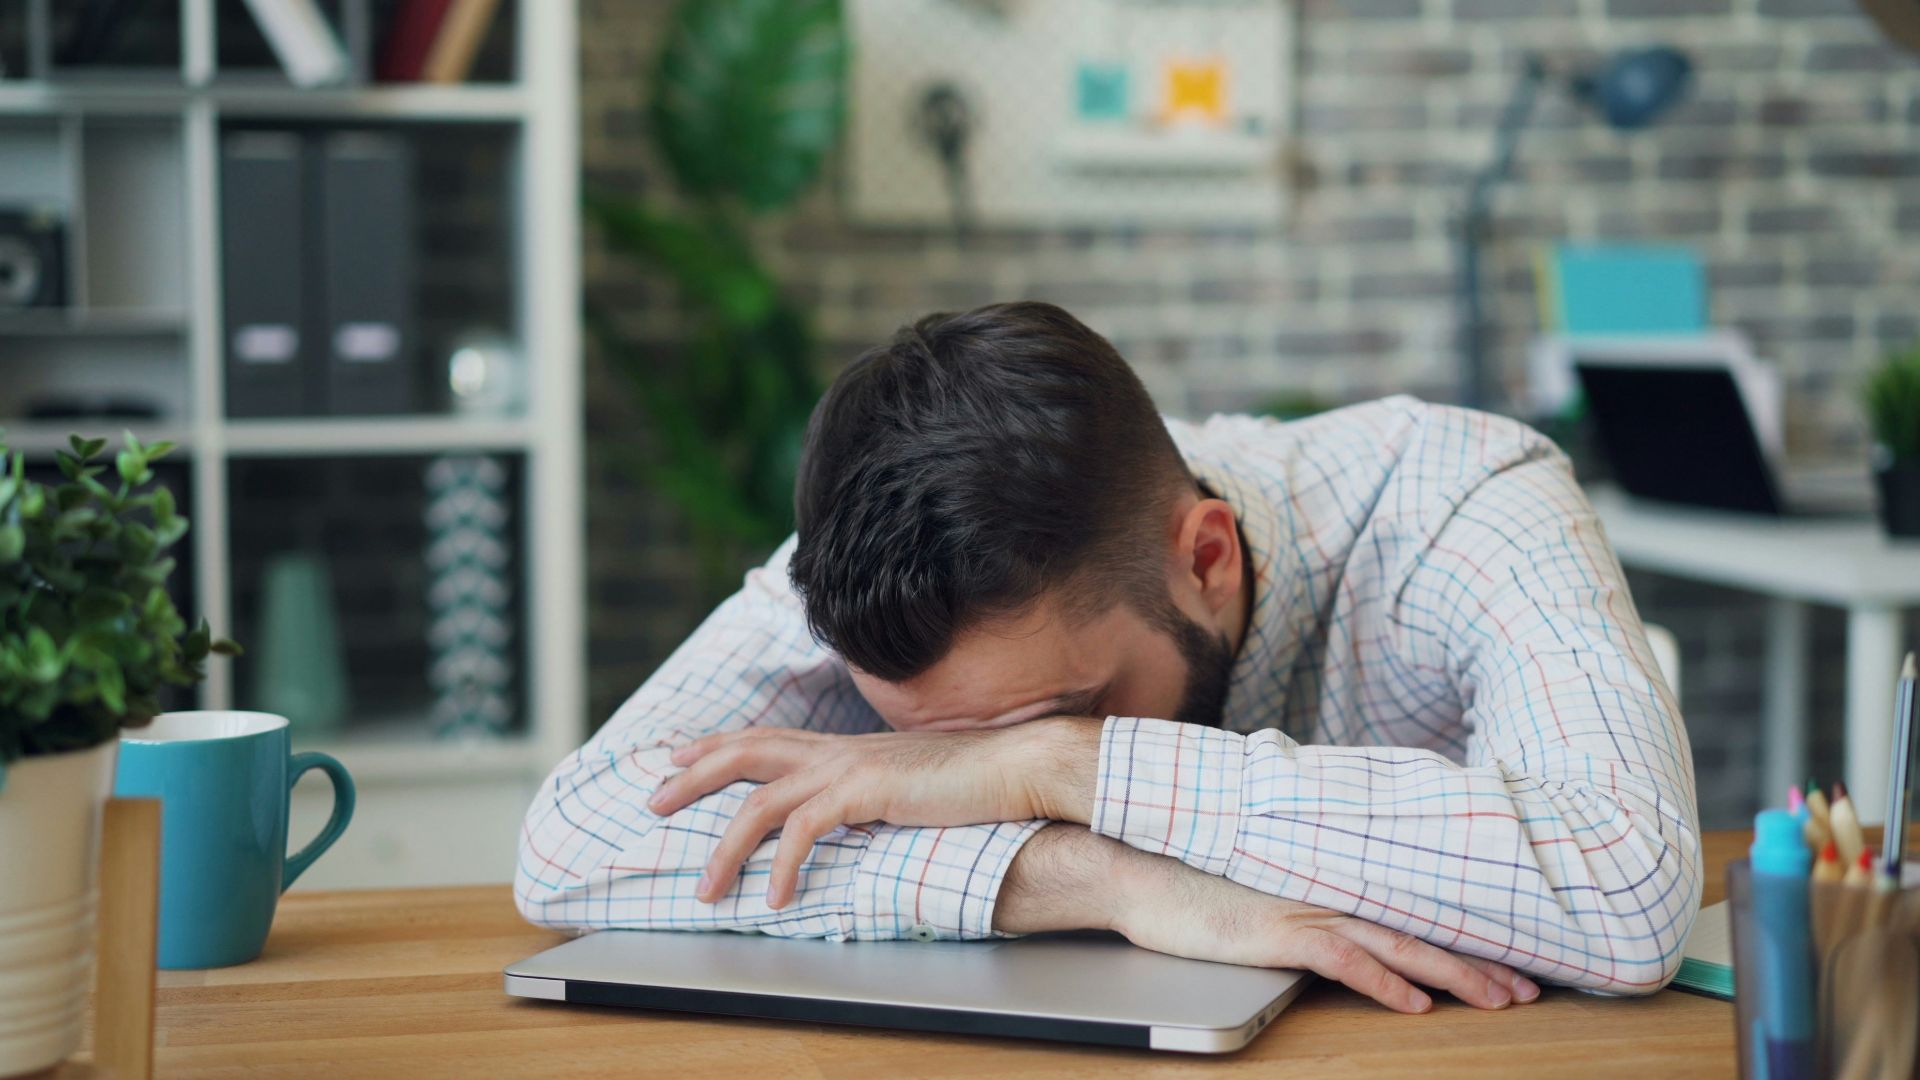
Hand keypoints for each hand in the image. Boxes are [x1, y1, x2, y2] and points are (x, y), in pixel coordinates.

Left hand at [647, 720, 1099, 907]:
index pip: (766, 737)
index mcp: (846, 747)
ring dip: (726, 848)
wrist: (1015, 767)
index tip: (676, 759)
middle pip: (745, 752)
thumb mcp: (908, 783)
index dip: (717, 746)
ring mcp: (849, 767)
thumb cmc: (973, 781)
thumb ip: (873, 792)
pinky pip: (804, 830)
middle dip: (692, 777)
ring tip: (707, 889)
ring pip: (760, 801)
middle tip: (652, 802)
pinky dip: (783, 866)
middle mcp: (838, 749)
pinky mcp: (865, 792)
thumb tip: (853, 813)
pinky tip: (777, 897)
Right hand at [995, 826, 1540, 1014]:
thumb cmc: (1190, 878)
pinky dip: (1385, 982)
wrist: (1138, 867)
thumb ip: (1300, 894)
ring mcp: (1305, 908)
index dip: (1462, 936)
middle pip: (1421, 929)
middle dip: (1482, 961)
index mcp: (1326, 880)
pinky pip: (1344, 960)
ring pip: (1399, 944)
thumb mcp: (1258, 886)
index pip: (1409, 911)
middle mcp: (1327, 891)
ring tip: (1502, 998)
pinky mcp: (1278, 932)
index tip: (1509, 958)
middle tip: (1531, 988)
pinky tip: (1416, 1003)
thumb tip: (1331, 915)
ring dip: (1455, 974)